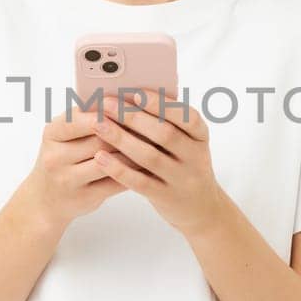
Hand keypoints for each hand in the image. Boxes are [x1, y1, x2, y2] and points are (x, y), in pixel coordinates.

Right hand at [20, 104, 143, 230]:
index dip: (110, 111)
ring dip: (134, 151)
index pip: (82, 117)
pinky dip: (134, 173)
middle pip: (99, 138)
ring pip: (110, 161)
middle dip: (127, 130)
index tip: (133, 104)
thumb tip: (123, 99)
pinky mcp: (83, 198)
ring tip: (155, 142)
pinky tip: (148, 165)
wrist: (44, 200)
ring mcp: (67, 179)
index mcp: (52, 132)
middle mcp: (55, 155)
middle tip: (154, 122)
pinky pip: (114, 182)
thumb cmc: (63, 158)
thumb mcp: (64, 136)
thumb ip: (87, 118)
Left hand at [87, 91, 230, 235]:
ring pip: (150, 157)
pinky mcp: (166, 197)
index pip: (185, 116)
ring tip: (98, 125)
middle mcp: (195, 156)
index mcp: (200, 136)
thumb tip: (129, 96)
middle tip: (107, 104)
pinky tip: (100, 157)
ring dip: (121, 139)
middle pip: (164, 134)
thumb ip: (166, 122)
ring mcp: (182, 179)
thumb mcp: (186, 142)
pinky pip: (140, 182)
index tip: (135, 92)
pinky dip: (119, 169)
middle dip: (133, 116)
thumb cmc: (184, 164)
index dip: (161, 104)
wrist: (202, 208)